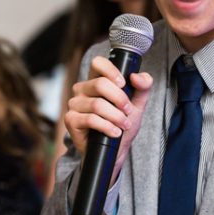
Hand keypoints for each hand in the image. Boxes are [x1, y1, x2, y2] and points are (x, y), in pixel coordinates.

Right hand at [63, 56, 152, 180]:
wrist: (114, 151)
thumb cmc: (122, 125)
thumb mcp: (137, 105)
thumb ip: (143, 88)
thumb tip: (137, 76)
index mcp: (96, 80)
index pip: (98, 63)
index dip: (111, 70)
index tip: (123, 84)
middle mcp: (82, 89)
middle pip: (100, 84)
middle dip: (119, 99)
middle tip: (128, 111)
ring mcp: (74, 104)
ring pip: (97, 104)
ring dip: (116, 116)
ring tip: (124, 125)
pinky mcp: (70, 120)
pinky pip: (90, 119)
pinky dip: (106, 126)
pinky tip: (115, 132)